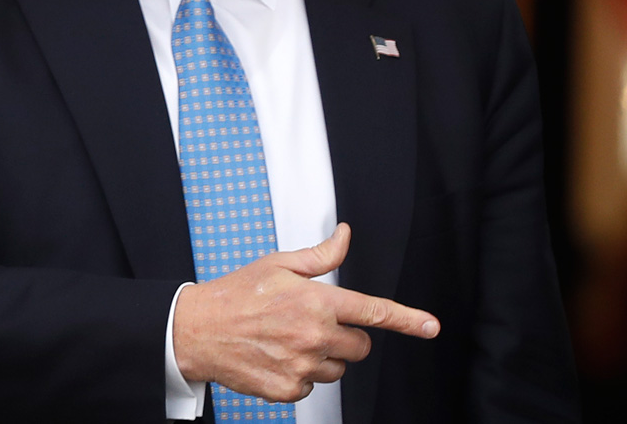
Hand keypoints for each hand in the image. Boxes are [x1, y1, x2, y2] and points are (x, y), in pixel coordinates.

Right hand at [171, 222, 439, 401]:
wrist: (195, 331)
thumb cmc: (236, 294)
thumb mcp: (279, 264)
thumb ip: (321, 256)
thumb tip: (345, 235)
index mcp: (317, 301)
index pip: (373, 312)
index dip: (408, 319)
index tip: (431, 326)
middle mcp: (314, 336)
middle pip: (360, 346)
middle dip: (347, 336)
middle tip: (316, 324)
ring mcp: (301, 366)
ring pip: (338, 368)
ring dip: (325, 356)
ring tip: (290, 339)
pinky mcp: (287, 390)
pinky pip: (313, 387)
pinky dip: (302, 375)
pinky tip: (279, 357)